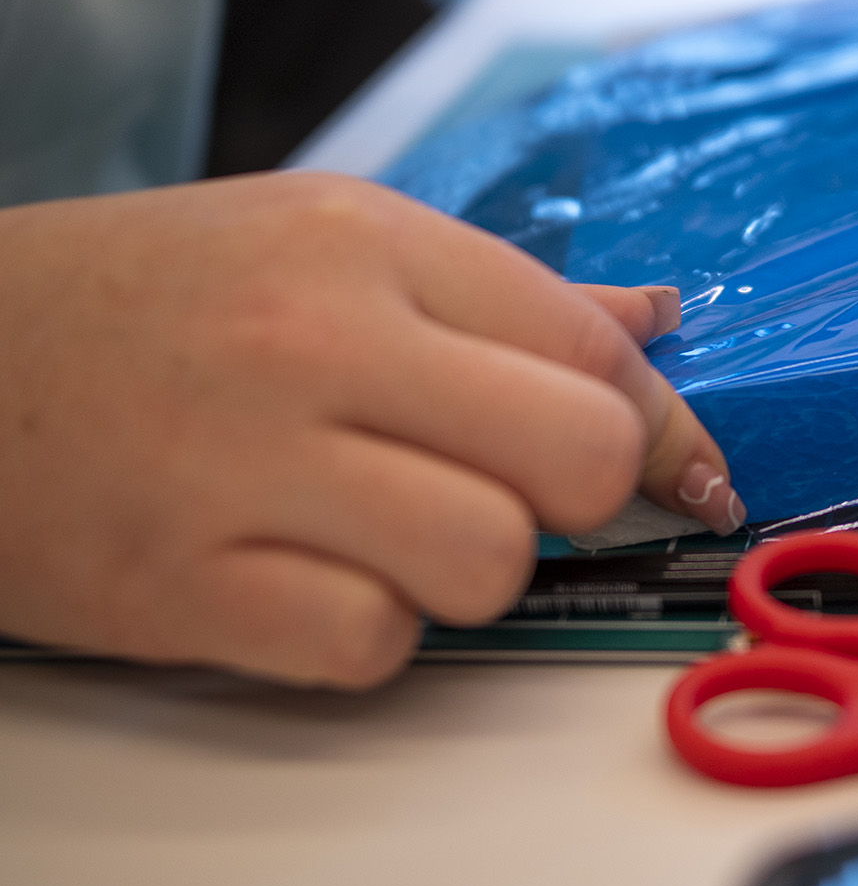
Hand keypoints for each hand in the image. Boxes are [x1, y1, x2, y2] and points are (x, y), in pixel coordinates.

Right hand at [0, 173, 739, 686]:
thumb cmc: (146, 299)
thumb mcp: (320, 240)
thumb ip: (498, 292)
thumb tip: (652, 320)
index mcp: (364, 243)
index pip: (592, 347)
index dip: (663, 425)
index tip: (683, 470)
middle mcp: (316, 342)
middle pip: (574, 457)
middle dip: (580, 497)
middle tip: (517, 491)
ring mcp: (246, 466)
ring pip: (489, 561)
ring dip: (469, 570)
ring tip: (389, 530)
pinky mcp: (184, 586)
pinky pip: (373, 644)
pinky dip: (366, 633)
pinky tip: (307, 579)